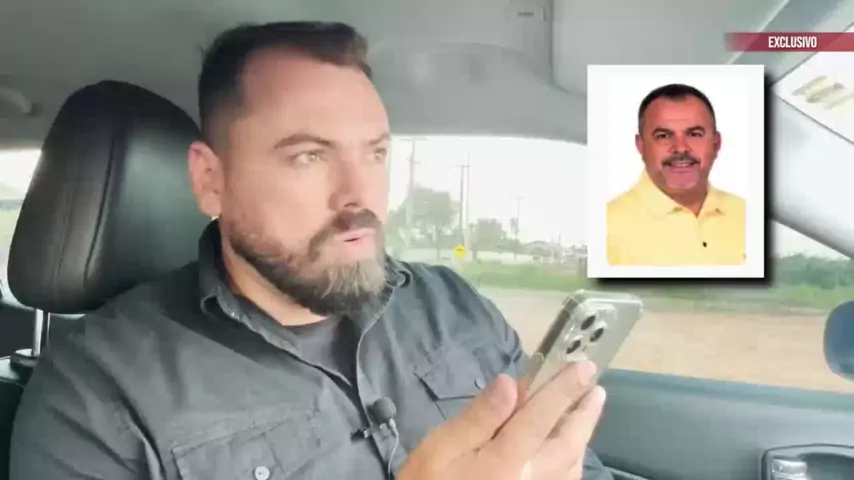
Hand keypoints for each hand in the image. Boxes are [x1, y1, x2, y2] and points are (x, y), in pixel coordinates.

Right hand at [397, 361, 605, 479]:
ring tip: (584, 413)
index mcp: (505, 460)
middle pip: (567, 442)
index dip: (563, 388)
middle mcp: (530, 479)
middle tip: (595, 389)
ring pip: (571, 465)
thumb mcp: (439, 449)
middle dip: (583, 413)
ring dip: (580, 436)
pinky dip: (571, 462)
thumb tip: (510, 385)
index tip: (582, 366)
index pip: (541, 416)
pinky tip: (567, 452)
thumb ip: (478, 418)